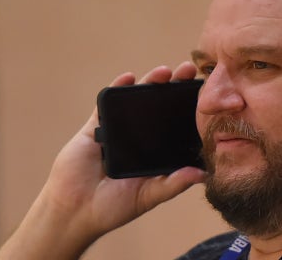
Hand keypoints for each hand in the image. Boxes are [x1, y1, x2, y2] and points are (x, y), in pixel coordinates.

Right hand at [0, 62, 205, 258]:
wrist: (75, 210)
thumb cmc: (113, 208)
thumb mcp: (148, 196)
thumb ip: (173, 184)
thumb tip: (203, 175)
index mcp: (154, 153)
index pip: (176, 126)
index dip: (189, 110)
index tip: (206, 95)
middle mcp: (139, 138)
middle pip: (159, 107)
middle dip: (173, 87)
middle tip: (189, 70)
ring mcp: (117, 131)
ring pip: (135, 101)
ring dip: (149, 82)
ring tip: (164, 71)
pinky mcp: (95, 128)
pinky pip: (106, 104)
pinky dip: (117, 88)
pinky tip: (128, 78)